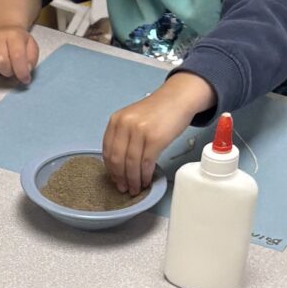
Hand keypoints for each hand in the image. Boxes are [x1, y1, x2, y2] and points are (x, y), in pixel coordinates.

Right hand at [0, 26, 38, 84]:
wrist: (3, 29)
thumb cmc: (18, 43)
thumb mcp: (31, 46)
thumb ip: (31, 58)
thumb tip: (26, 69)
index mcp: (13, 36)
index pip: (17, 55)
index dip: (21, 71)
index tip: (25, 80)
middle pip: (0, 59)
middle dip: (7, 71)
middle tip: (10, 71)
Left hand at [102, 78, 206, 193]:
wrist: (178, 98)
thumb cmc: (158, 111)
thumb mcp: (133, 119)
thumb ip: (124, 136)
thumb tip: (120, 165)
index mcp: (116, 120)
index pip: (107, 150)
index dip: (111, 169)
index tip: (115, 179)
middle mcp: (125, 124)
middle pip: (117, 159)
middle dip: (120, 178)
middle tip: (124, 188)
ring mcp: (140, 131)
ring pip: (131, 164)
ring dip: (133, 180)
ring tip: (136, 188)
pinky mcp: (155, 138)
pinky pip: (146, 163)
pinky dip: (145, 175)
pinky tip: (146, 180)